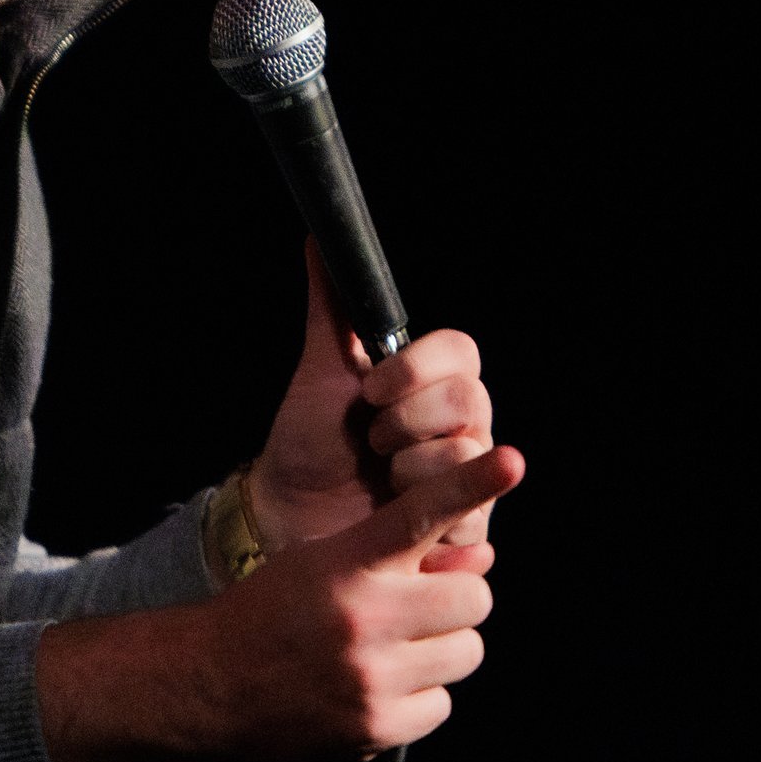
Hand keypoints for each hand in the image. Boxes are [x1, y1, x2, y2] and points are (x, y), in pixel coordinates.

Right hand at [37, 446, 526, 761]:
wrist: (210, 682)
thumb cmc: (274, 610)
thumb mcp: (322, 559)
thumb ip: (399, 556)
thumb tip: (482, 556)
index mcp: (347, 563)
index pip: (420, 514)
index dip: (470, 484)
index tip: (511, 461)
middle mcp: (364, 617)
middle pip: (474, 598)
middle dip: (456, 599)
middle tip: (422, 604)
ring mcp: (373, 677)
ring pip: (467, 651)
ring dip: (443, 646)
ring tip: (399, 646)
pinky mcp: (377, 727)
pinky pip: (442, 704)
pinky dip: (421, 695)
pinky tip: (382, 685)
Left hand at [247, 238, 499, 554]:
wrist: (291, 511)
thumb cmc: (310, 438)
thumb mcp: (320, 369)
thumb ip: (332, 307)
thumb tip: (317, 241)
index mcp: (433, 379)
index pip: (462, 350)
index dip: (417, 366)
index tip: (371, 387)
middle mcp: (461, 421)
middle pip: (468, 399)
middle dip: (404, 420)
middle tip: (371, 439)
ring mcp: (468, 471)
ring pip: (465, 452)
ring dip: (407, 468)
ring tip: (381, 478)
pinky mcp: (467, 520)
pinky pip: (469, 506)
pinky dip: (420, 503)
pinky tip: (396, 504)